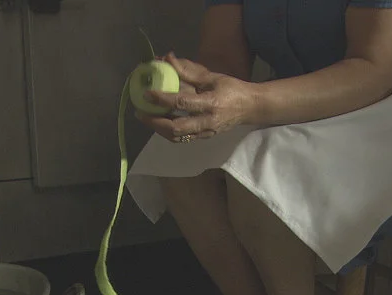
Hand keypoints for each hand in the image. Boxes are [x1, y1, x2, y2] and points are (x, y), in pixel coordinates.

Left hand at [135, 52, 257, 142]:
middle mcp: (207, 122)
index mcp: (211, 104)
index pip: (182, 103)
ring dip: (158, 129)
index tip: (148, 93)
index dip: (163, 99)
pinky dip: (167, 132)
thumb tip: (168, 59)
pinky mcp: (204, 137)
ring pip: (177, 137)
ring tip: (146, 118)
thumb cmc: (233, 89)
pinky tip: (158, 123)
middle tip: (140, 112)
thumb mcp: (213, 77)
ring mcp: (206, 133)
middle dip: (155, 122)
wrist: (250, 108)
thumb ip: (190, 72)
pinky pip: (182, 138)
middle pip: (176, 128)